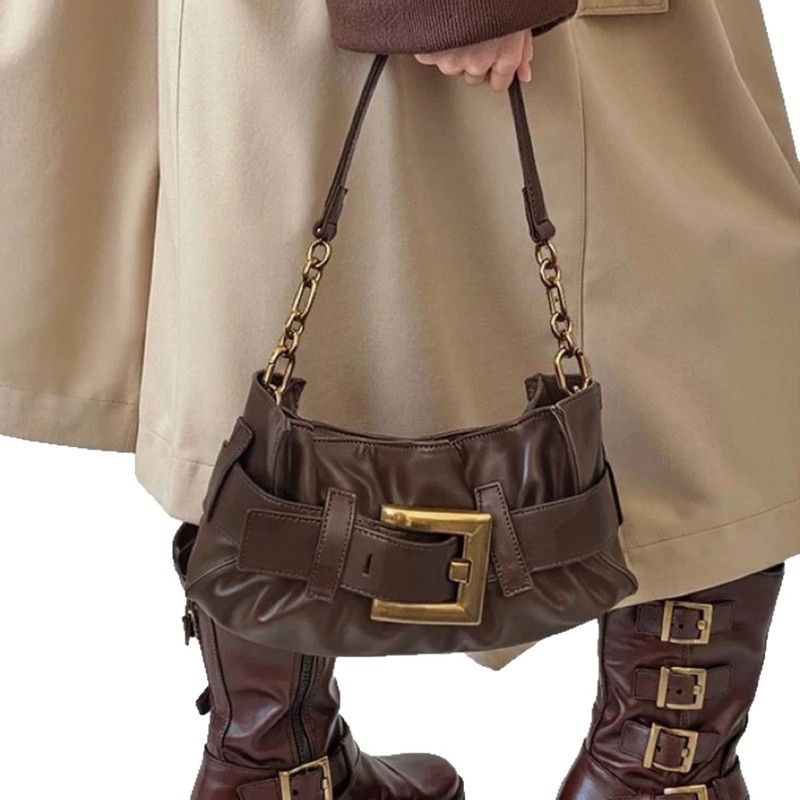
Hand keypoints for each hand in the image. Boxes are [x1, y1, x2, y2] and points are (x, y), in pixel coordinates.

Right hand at [413, 30, 533, 91]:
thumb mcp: (520, 15)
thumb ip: (523, 49)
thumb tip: (524, 75)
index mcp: (505, 55)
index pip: (499, 83)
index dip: (495, 70)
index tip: (491, 60)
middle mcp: (479, 62)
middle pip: (474, 76)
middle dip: (474, 60)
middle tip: (474, 33)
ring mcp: (452, 58)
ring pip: (451, 68)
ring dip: (452, 52)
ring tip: (457, 24)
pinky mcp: (430, 51)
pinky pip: (428, 57)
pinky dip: (431, 44)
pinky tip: (440, 26)